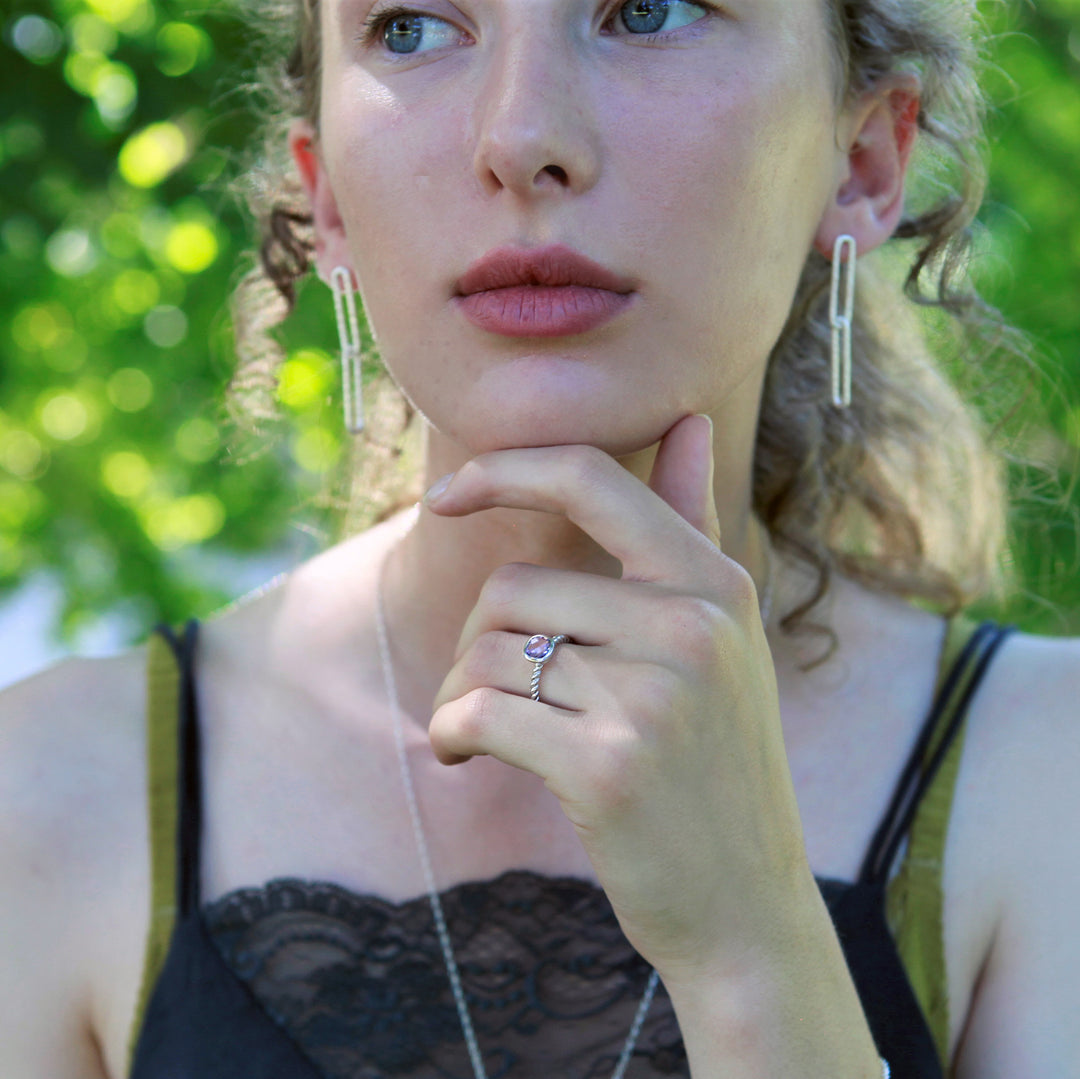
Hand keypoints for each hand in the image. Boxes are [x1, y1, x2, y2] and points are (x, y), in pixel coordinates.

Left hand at [426, 414, 814, 983]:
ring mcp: (657, 695)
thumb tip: (692, 419)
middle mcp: (693, 625)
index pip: (591, 480)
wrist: (747, 906)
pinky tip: (463, 758)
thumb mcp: (721, 638)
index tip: (446, 497)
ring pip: (488, 653)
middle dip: (478, 645)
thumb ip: (691, 527)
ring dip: (461, 698)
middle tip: (490, 695)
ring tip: (489, 737)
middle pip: (511, 589)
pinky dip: (450, 736)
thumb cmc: (715, 766)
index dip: (505, 470)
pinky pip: (479, 713)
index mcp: (715, 583)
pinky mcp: (610, 766)